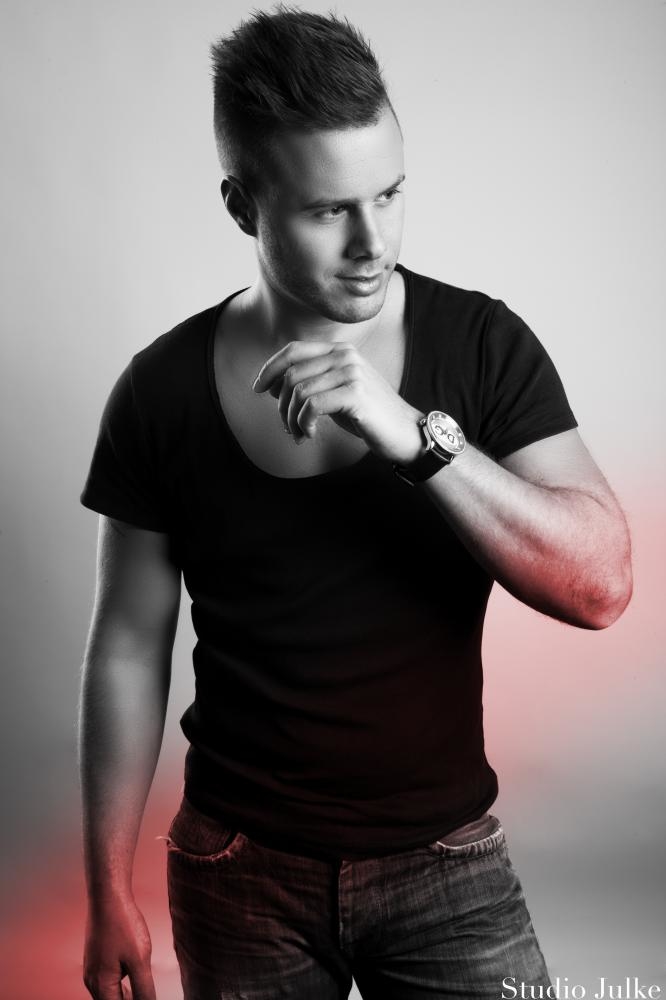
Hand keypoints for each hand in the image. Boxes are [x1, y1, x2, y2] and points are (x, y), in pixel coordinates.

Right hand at [83, 896, 155, 999]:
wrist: (108, 896)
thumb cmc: (122, 924)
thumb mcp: (139, 959)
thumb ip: (144, 989)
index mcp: (101, 985)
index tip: (147, 996)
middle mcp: (92, 980)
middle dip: (131, 999)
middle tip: (147, 992)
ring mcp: (92, 968)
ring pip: (110, 991)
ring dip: (127, 993)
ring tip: (143, 986)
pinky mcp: (96, 957)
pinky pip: (108, 978)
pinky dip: (122, 981)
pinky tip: (134, 972)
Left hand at [252, 340, 423, 464]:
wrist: (404, 433)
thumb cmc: (368, 416)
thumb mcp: (337, 392)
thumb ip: (311, 383)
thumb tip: (272, 386)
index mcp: (340, 350)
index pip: (293, 350)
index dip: (270, 368)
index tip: (259, 389)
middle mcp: (345, 355)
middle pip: (292, 374)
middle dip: (281, 405)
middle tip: (287, 427)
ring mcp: (351, 372)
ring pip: (299, 392)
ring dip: (291, 419)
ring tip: (299, 434)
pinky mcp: (355, 393)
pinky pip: (312, 405)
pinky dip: (304, 423)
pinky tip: (311, 433)